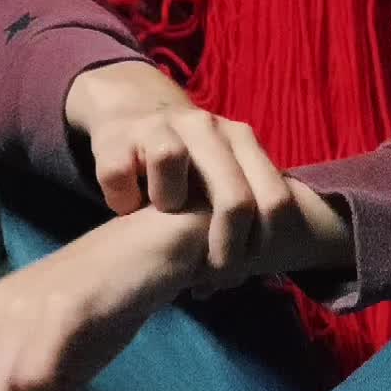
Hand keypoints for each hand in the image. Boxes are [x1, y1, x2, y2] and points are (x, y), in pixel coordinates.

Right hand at [65, 61, 300, 284]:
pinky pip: (119, 174)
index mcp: (240, 138)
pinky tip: (128, 207)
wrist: (132, 113)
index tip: (245, 271)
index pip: (273, 200)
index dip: (262, 245)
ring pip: (169, 159)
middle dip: (225, 249)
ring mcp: (159, 125)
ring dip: (167, 201)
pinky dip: (123, 199)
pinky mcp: (116, 136)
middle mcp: (205, 126)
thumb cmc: (186, 165)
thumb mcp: (223, 176)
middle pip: (233, 195)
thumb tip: (263, 267)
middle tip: (213, 277)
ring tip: (163, 213)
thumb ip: (248, 208)